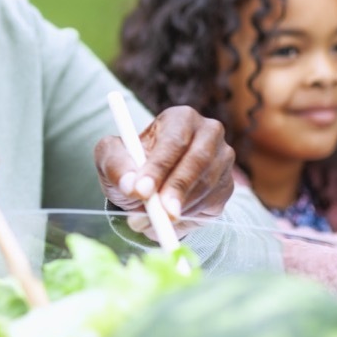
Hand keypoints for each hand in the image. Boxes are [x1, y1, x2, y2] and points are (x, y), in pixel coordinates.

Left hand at [94, 105, 233, 235]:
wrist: (146, 188)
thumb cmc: (129, 165)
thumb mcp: (110, 159)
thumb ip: (115, 165)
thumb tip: (131, 184)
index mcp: (181, 118)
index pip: (173, 141)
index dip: (158, 167)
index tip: (141, 190)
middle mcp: (208, 134)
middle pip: (198, 161)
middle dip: (176, 189)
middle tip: (158, 212)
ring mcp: (222, 160)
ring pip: (206, 186)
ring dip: (177, 207)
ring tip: (147, 219)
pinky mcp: (226, 187)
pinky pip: (211, 204)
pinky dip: (187, 216)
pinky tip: (168, 216)